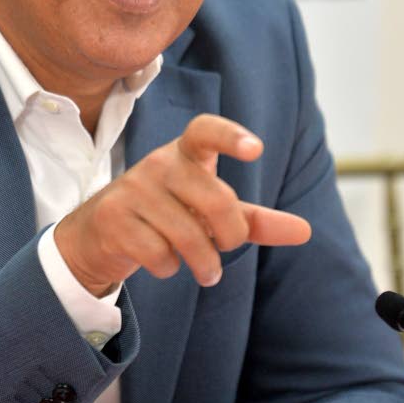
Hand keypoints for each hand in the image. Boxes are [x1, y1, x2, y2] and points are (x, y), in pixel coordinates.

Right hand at [54, 113, 310, 296]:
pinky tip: (162, 262)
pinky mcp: (113, 219)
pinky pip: (159, 254)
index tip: (255, 149)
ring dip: (205, 264)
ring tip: (206, 271)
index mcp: (184, 153)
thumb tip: (304, 231)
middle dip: (231, 236)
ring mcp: (132, 190)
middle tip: (227, 249)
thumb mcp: (208, 214)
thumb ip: (253, 220)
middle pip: (216, 200)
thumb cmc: (165, 216)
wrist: (98, 233)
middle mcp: (158, 164)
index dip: (231, 136)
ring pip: (188, 235)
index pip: (206, 130)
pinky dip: (169, 268)